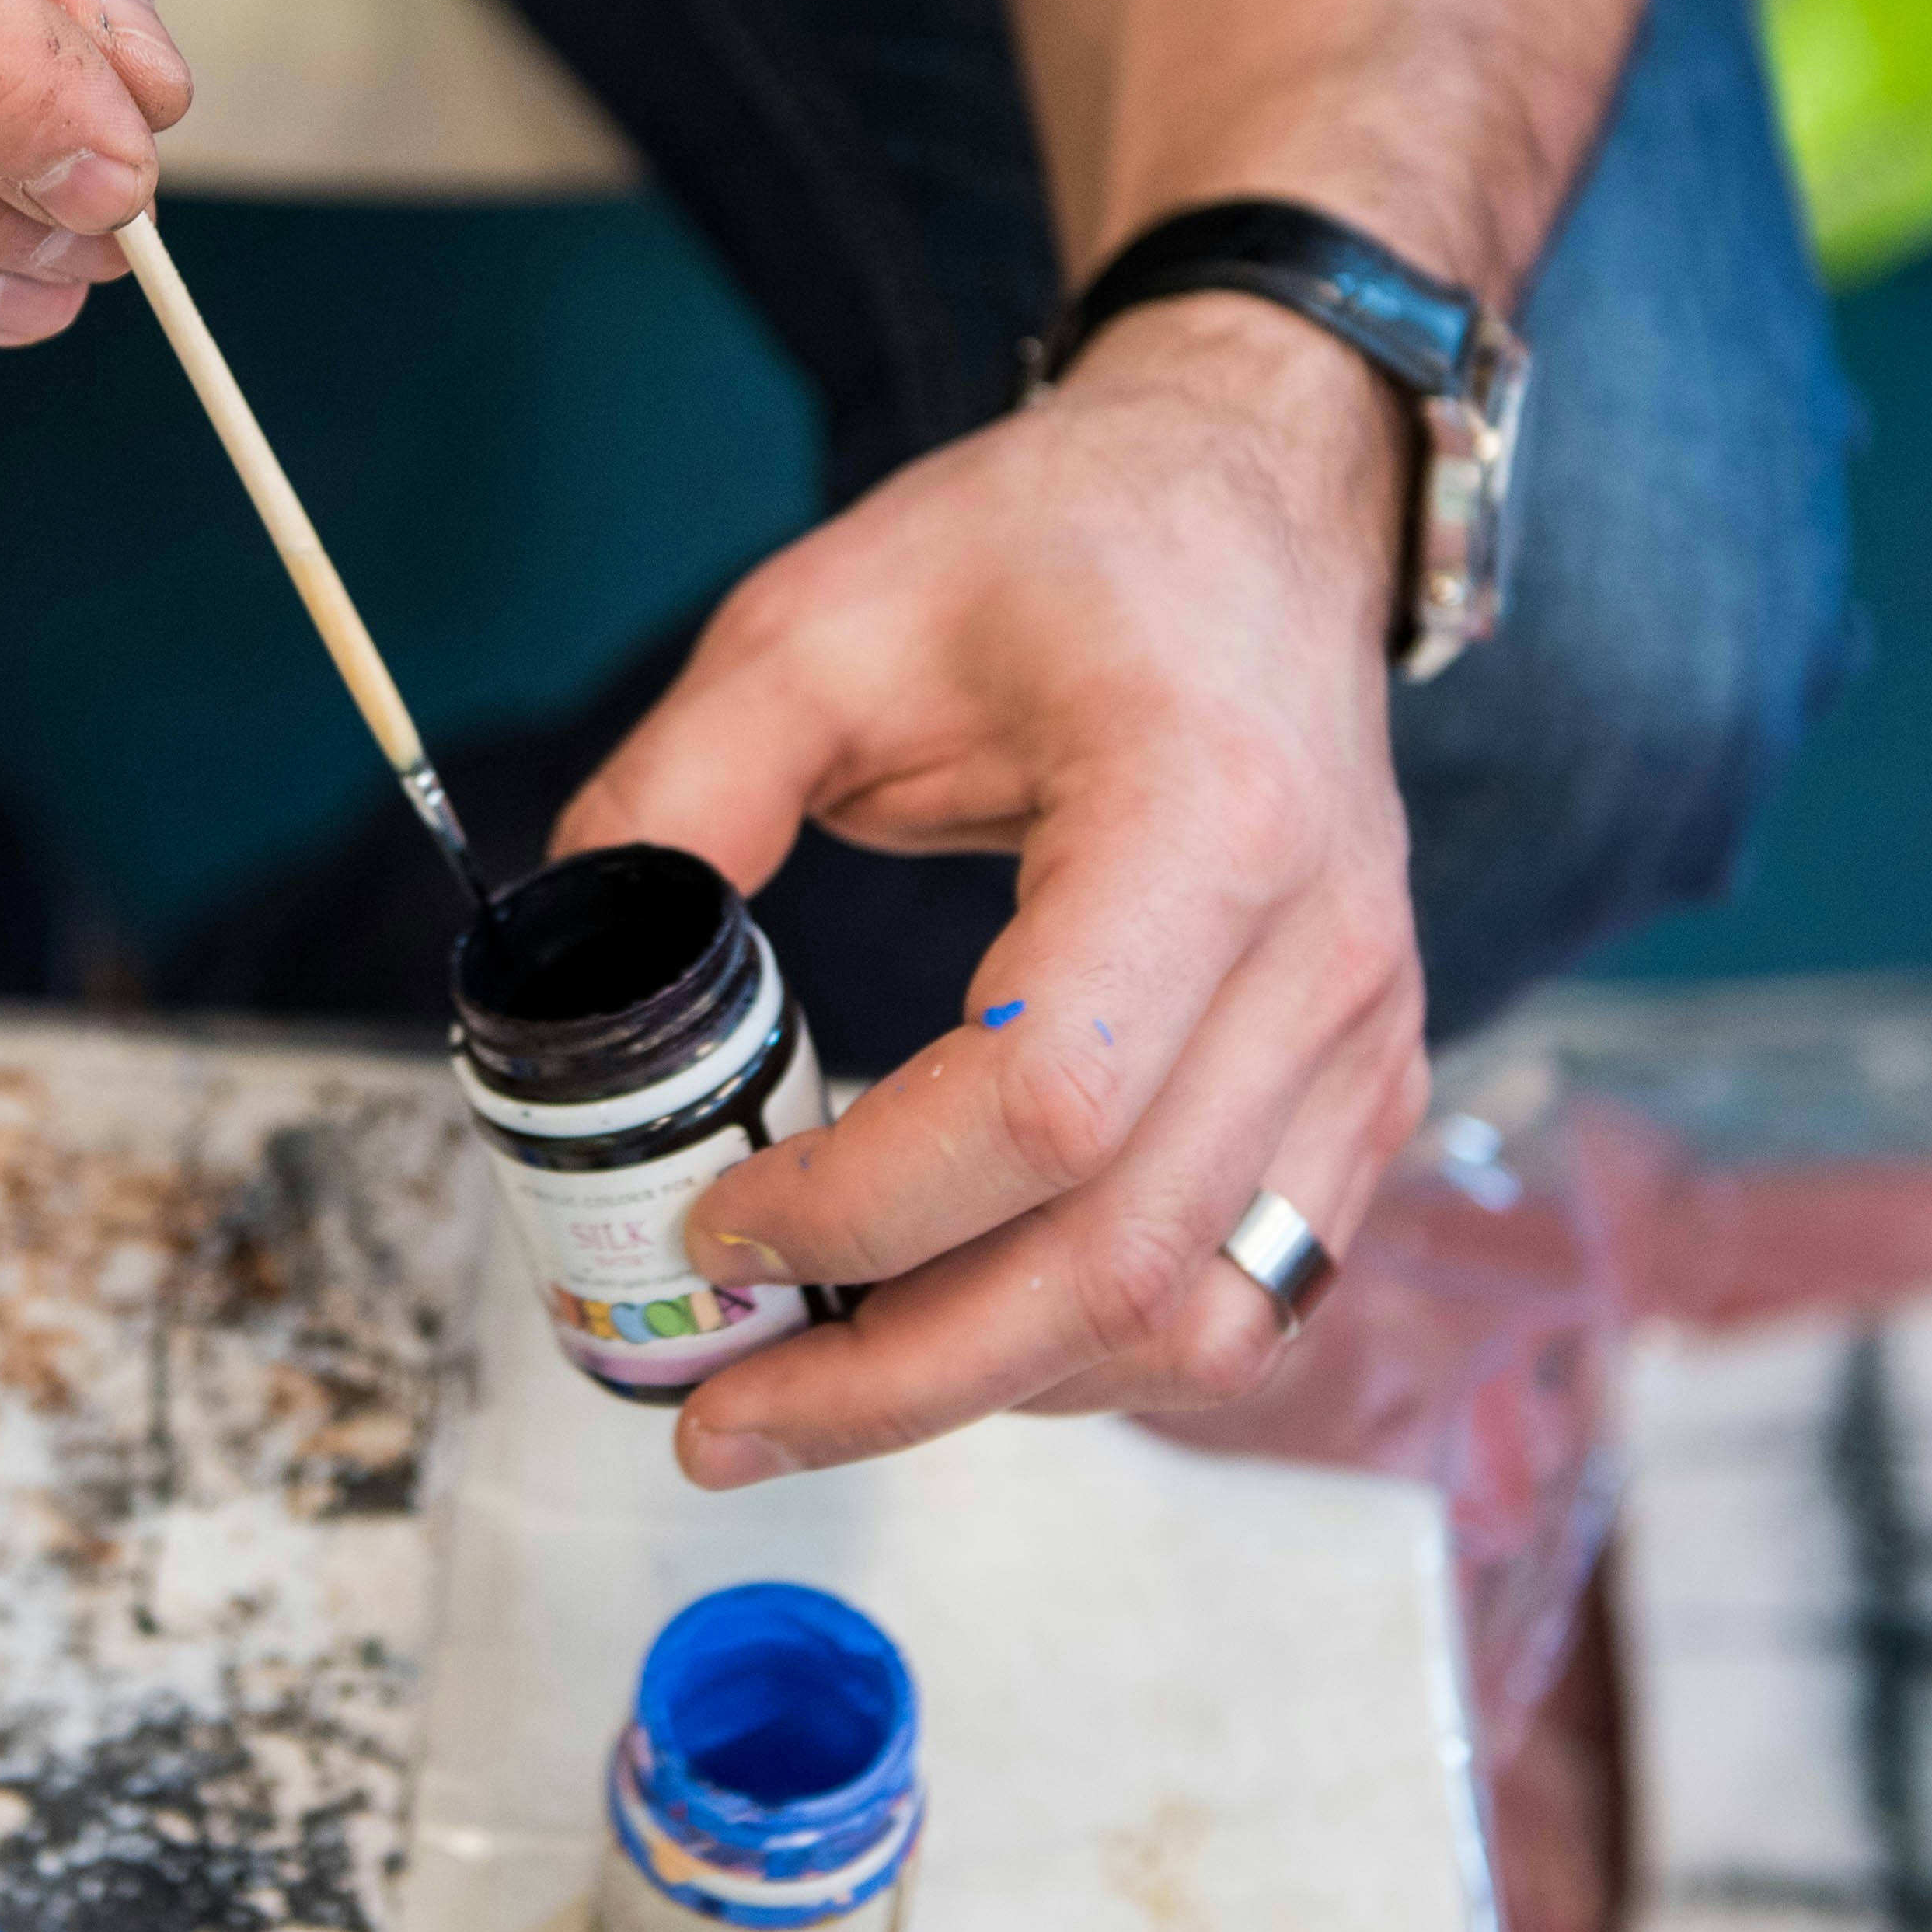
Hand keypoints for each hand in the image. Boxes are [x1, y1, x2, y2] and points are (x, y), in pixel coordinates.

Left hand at [550, 293, 1436, 1485]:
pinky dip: (1090, 1348)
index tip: (718, 1220)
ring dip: (996, 1385)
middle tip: (720, 1420)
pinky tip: (953, 1328)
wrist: (1256, 511)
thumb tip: (567, 964)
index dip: (865, 1202)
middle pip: (1122, 1259)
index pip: (1048, 1096)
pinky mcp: (1362, 1091)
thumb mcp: (822, 617)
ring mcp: (1364, 1037)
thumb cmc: (1054, 551)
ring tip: (817, 1386)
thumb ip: (682, 787)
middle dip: (900, 1378)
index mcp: (1199, 816)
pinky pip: (1246, 1296)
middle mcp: (1318, 954)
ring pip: (1199, 1318)